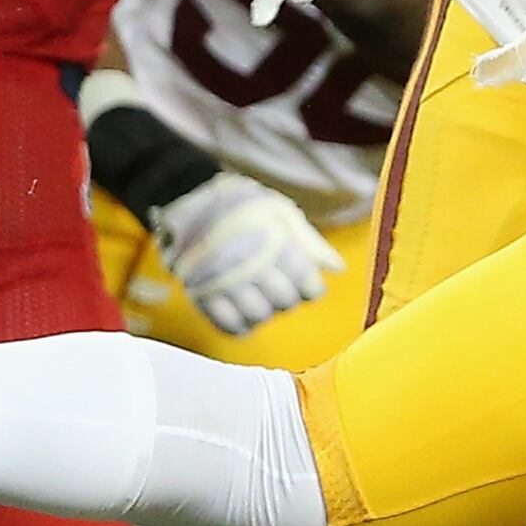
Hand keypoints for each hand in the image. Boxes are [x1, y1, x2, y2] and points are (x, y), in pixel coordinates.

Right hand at [148, 172, 341, 334]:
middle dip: (289, 297)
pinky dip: (241, 325)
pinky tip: (244, 312)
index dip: (311, 288)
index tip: (305, 283)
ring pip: (258, 316)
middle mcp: (248, 264)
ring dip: (265, 311)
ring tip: (261, 297)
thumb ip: (309, 240)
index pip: (307, 284)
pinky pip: (228, 325)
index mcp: (272, 242)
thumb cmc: (241, 205)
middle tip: (280, 286)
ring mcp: (222, 280)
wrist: (188, 200)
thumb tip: (337, 268)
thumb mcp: (279, 211)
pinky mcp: (201, 293)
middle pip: (284, 302)